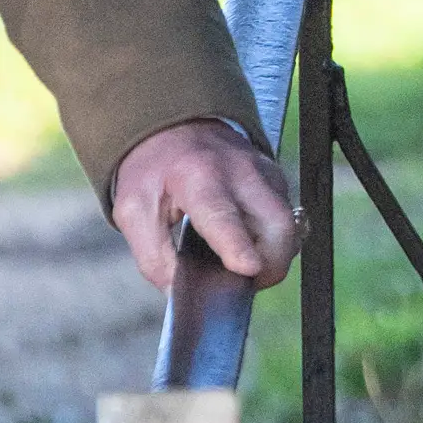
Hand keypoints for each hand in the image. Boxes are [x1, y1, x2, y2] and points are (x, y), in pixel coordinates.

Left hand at [111, 119, 298, 294]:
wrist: (172, 128)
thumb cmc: (152, 173)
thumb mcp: (134, 212)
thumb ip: (153, 257)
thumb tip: (176, 295)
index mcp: (197, 177)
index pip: (223, 215)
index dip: (238, 245)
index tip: (249, 268)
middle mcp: (240, 172)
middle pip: (277, 225)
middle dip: (272, 264)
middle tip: (246, 283)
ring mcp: (265, 173)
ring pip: (289, 226)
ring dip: (274, 255)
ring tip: (241, 262)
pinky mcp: (277, 179)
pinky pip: (287, 219)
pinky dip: (273, 241)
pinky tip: (247, 243)